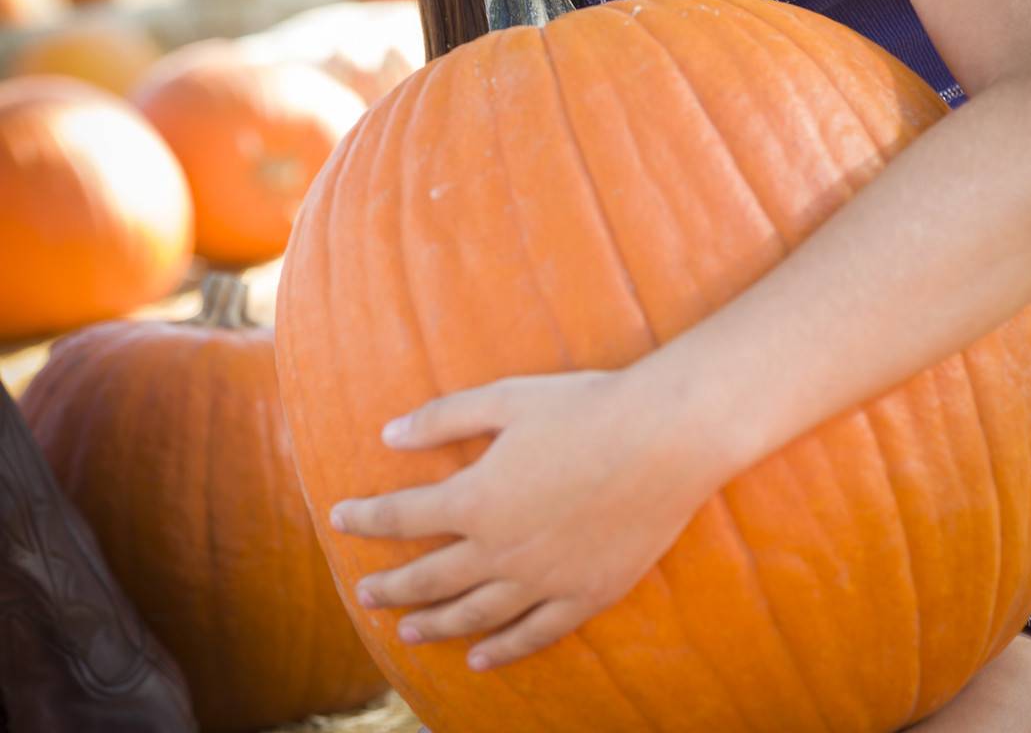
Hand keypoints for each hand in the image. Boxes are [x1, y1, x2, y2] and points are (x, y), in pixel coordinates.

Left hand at [329, 367, 710, 671]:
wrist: (664, 438)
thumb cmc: (584, 407)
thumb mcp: (506, 398)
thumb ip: (444, 419)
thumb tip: (388, 435)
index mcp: (477, 498)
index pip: (404, 516)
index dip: (367, 517)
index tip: (340, 518)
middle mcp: (501, 550)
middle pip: (430, 577)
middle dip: (391, 585)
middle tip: (365, 592)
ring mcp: (543, 580)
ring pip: (475, 614)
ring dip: (435, 624)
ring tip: (408, 631)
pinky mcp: (585, 595)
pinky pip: (533, 634)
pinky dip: (502, 650)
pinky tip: (481, 658)